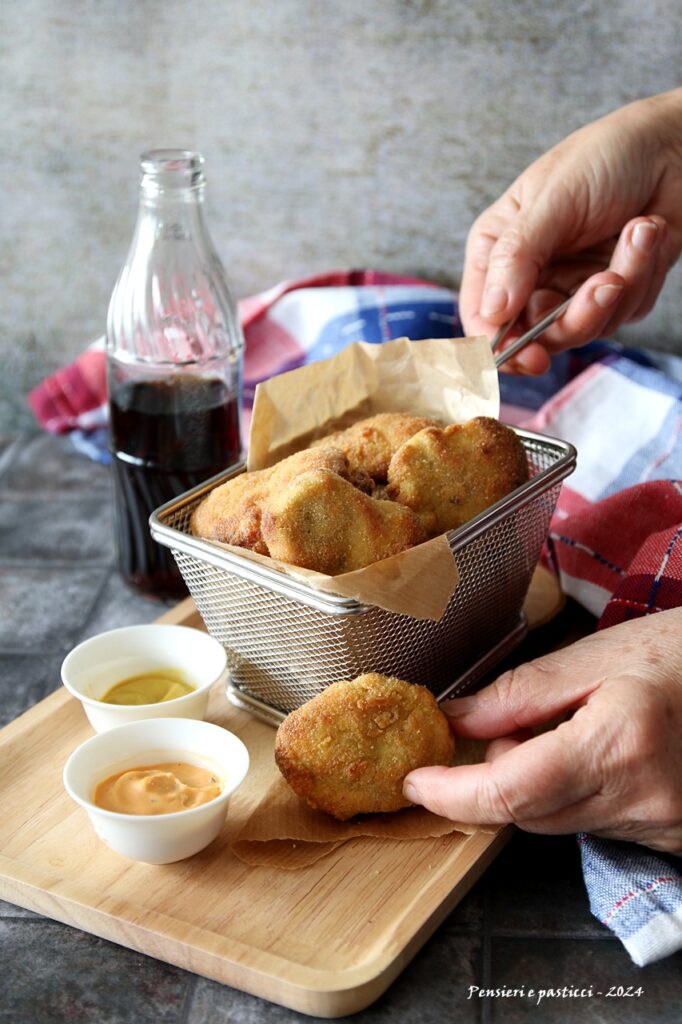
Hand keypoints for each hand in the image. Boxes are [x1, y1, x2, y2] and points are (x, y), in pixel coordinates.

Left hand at [403, 610, 681, 853]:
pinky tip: (601, 754)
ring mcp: (662, 826)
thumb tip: (456, 720)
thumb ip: (521, 693)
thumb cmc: (681, 652)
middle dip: (501, 771)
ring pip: (557, 822)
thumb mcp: (598, 655)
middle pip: (527, 812)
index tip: (417, 778)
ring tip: (572, 727)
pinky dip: (575, 794)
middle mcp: (642, 798)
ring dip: (538, 782)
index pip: (511, 791)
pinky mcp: (672, 839)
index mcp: (619, 744)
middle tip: (521, 718)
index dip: (453, 792)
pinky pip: (594, 826)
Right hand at [460, 89, 681, 372]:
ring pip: (585, 329)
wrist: (673, 146)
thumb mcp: (552, 200)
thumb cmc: (605, 157)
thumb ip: (517, 257)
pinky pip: (625, 312)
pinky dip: (643, 272)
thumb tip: (492, 311)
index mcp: (499, 251)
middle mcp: (532, 276)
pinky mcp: (615, 294)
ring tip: (639, 232)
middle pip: (535, 335)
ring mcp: (573, 288)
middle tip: (606, 286)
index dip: (501, 346)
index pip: (483, 316)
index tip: (531, 355)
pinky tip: (647, 230)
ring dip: (620, 285)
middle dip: (575, 316)